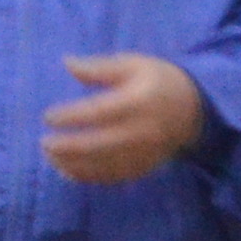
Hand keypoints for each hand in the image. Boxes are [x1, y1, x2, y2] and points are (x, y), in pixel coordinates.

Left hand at [44, 54, 206, 184]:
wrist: (196, 110)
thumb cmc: (160, 81)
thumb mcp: (134, 64)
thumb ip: (100, 67)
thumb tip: (67, 63)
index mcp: (138, 101)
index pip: (98, 112)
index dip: (71, 117)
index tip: (48, 117)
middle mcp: (142, 130)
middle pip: (98, 145)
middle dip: (68, 147)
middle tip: (44, 143)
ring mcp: (144, 152)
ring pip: (103, 165)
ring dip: (73, 164)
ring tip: (51, 157)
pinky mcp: (144, 166)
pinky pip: (113, 176)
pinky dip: (88, 176)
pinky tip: (68, 171)